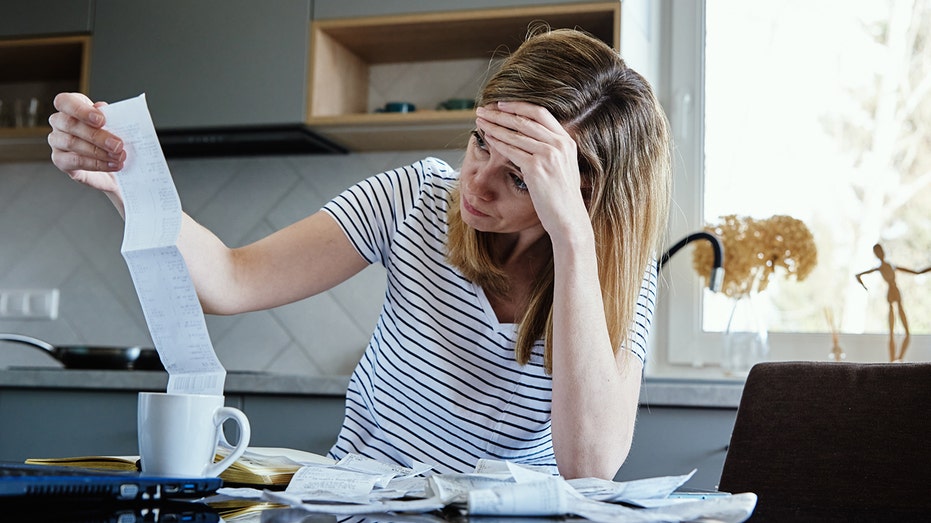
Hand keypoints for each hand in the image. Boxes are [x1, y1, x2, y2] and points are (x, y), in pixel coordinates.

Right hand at [47, 92, 125, 193]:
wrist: (112, 162)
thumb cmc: (110, 137)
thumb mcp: (113, 124)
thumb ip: (110, 116)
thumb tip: (107, 112)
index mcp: (71, 107)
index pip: (64, 101)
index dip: (81, 110)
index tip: (101, 120)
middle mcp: (59, 122)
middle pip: (70, 124)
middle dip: (96, 136)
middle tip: (118, 145)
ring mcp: (57, 141)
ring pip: (71, 143)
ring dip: (98, 152)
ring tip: (118, 157)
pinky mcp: (60, 160)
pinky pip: (74, 161)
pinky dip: (95, 164)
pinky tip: (111, 165)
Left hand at [475, 101, 589, 243]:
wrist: (568, 219)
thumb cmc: (562, 198)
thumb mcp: (563, 167)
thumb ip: (552, 150)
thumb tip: (532, 139)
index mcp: (566, 141)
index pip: (540, 113)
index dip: (518, 106)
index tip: (500, 104)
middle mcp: (559, 144)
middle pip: (525, 119)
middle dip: (500, 113)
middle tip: (483, 110)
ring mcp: (548, 155)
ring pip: (515, 133)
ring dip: (494, 125)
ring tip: (480, 121)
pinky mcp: (536, 168)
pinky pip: (511, 150)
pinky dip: (497, 142)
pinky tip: (487, 138)